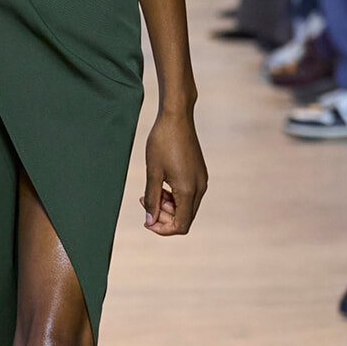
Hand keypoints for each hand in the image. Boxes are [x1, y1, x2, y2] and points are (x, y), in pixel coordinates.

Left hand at [140, 108, 206, 235]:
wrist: (177, 116)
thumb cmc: (162, 141)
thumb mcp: (153, 172)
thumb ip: (152, 199)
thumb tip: (149, 221)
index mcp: (188, 190)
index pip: (181, 225)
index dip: (163, 229)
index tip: (147, 221)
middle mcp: (200, 187)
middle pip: (185, 218)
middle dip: (164, 217)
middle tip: (145, 201)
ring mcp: (201, 180)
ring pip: (187, 207)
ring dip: (168, 206)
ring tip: (150, 193)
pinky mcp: (199, 173)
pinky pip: (189, 194)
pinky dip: (175, 196)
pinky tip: (161, 185)